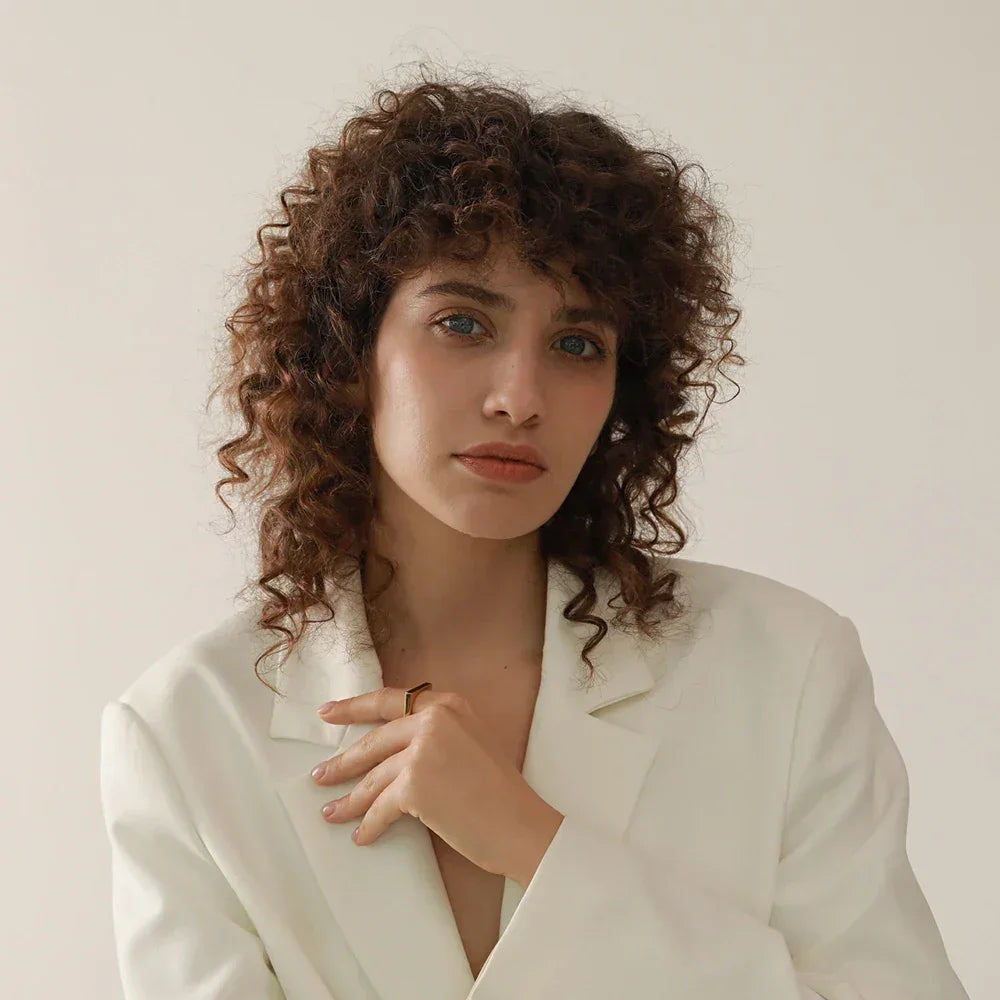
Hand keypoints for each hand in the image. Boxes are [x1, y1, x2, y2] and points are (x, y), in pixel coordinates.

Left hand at [311, 686, 563, 886]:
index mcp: (448, 704)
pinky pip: (381, 806)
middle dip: (343, 762)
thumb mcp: (470, 743)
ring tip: (332, 813)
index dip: (354, 706)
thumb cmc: (499, 792)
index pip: (389, 700)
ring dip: (349, 800)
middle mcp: (434, 719)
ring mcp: (422, 750)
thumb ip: (436, 735)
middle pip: (374, 739)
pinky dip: (369, 825)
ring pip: (373, 776)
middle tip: (319, 775)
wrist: (521, 825)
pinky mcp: (414, 784)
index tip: (328, 713)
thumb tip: (389, 751)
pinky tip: (363, 836)